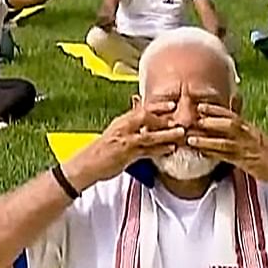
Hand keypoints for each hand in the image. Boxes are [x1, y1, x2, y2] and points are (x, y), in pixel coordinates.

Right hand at [63, 101, 185, 185]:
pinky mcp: (126, 155)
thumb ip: (129, 123)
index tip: (172, 104)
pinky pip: (146, 151)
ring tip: (180, 133)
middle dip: (164, 117)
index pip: (141, 109)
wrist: (87, 164)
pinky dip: (159, 150)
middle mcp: (123, 128)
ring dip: (166, 133)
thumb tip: (138, 110)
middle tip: (179, 118)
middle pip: (145, 117)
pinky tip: (170, 149)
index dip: (158, 105)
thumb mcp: (115, 131)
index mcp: (121, 121)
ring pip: (149, 135)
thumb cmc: (102, 149)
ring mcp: (125, 141)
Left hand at [186, 104, 267, 182]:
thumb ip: (240, 118)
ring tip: (191, 140)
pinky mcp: (245, 162)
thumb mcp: (253, 131)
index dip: (215, 110)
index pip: (231, 114)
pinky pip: (227, 158)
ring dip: (207, 141)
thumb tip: (233, 98)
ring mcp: (245, 148)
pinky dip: (214, 155)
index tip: (200, 106)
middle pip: (229, 124)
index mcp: (248, 126)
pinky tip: (202, 154)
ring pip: (225, 143)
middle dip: (211, 121)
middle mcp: (247, 135)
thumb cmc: (266, 148)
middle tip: (194, 120)